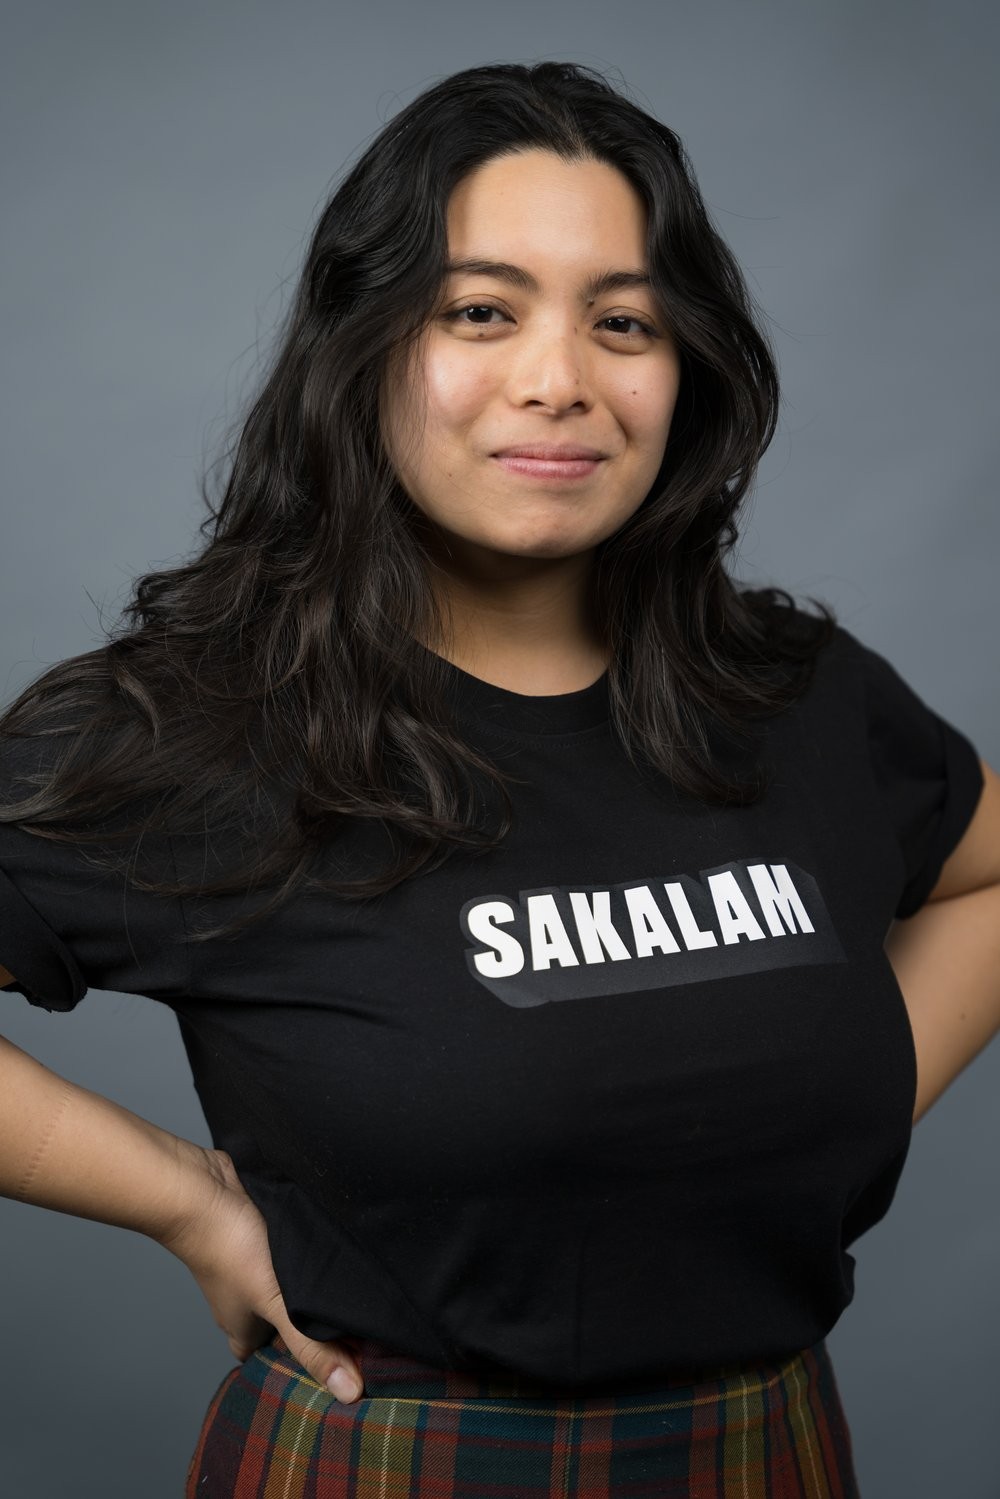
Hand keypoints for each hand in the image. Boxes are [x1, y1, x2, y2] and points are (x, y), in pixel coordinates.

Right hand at [160, 1146, 363, 1402]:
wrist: (203, 1189)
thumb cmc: (230, 1249)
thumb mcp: (279, 1302)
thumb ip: (310, 1345)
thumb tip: (348, 1393)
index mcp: (243, 1330)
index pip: (272, 1361)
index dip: (299, 1365)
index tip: (339, 1363)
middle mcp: (245, 1302)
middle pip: (283, 1324)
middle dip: (314, 1323)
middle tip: (360, 1323)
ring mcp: (250, 1269)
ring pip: (286, 1288)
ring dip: (311, 1286)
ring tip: (354, 1286)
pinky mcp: (260, 1237)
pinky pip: (286, 1256)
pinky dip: (305, 1256)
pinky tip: (330, 1251)